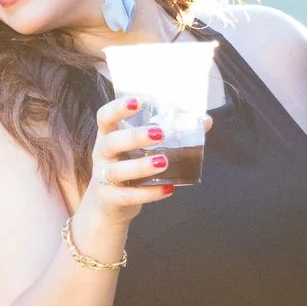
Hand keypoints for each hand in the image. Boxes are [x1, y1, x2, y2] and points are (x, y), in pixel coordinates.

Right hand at [68, 98, 204, 259]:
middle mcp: (101, 154)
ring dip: (141, 166)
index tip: (138, 102)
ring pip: (117, 171)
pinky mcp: (110, 198)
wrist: (108, 203)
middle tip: (159, 134)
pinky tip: (168, 189)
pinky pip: (127, 196)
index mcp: (108, 134)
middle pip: (111, 142)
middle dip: (134, 137)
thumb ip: (169, 133)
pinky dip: (148, 194)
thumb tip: (204, 121)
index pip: (105, 116)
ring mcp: (103, 177)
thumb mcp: (140, 148)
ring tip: (164, 162)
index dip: (118, 108)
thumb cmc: (129, 165)